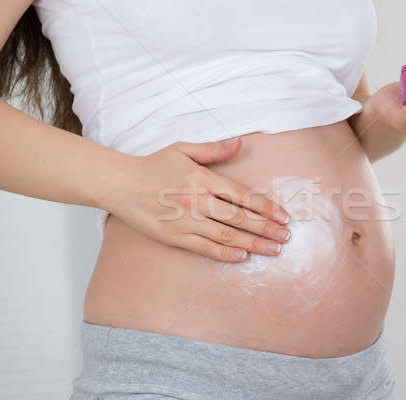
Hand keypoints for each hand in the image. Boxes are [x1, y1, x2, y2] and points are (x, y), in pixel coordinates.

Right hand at [106, 137, 290, 261]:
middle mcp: (197, 201)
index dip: (266, 208)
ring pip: (226, 236)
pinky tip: (242, 257)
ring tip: (273, 250)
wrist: (119, 184)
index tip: (284, 216)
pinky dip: (224, 254)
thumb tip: (240, 143)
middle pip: (240, 218)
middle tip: (286, 237)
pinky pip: (204, 248)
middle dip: (266, 229)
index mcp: (202, 179)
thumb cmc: (153, 165)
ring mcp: (185, 221)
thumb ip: (213, 150)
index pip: (243, 196)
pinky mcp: (174, 237)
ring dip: (253, 244)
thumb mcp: (183, 149)